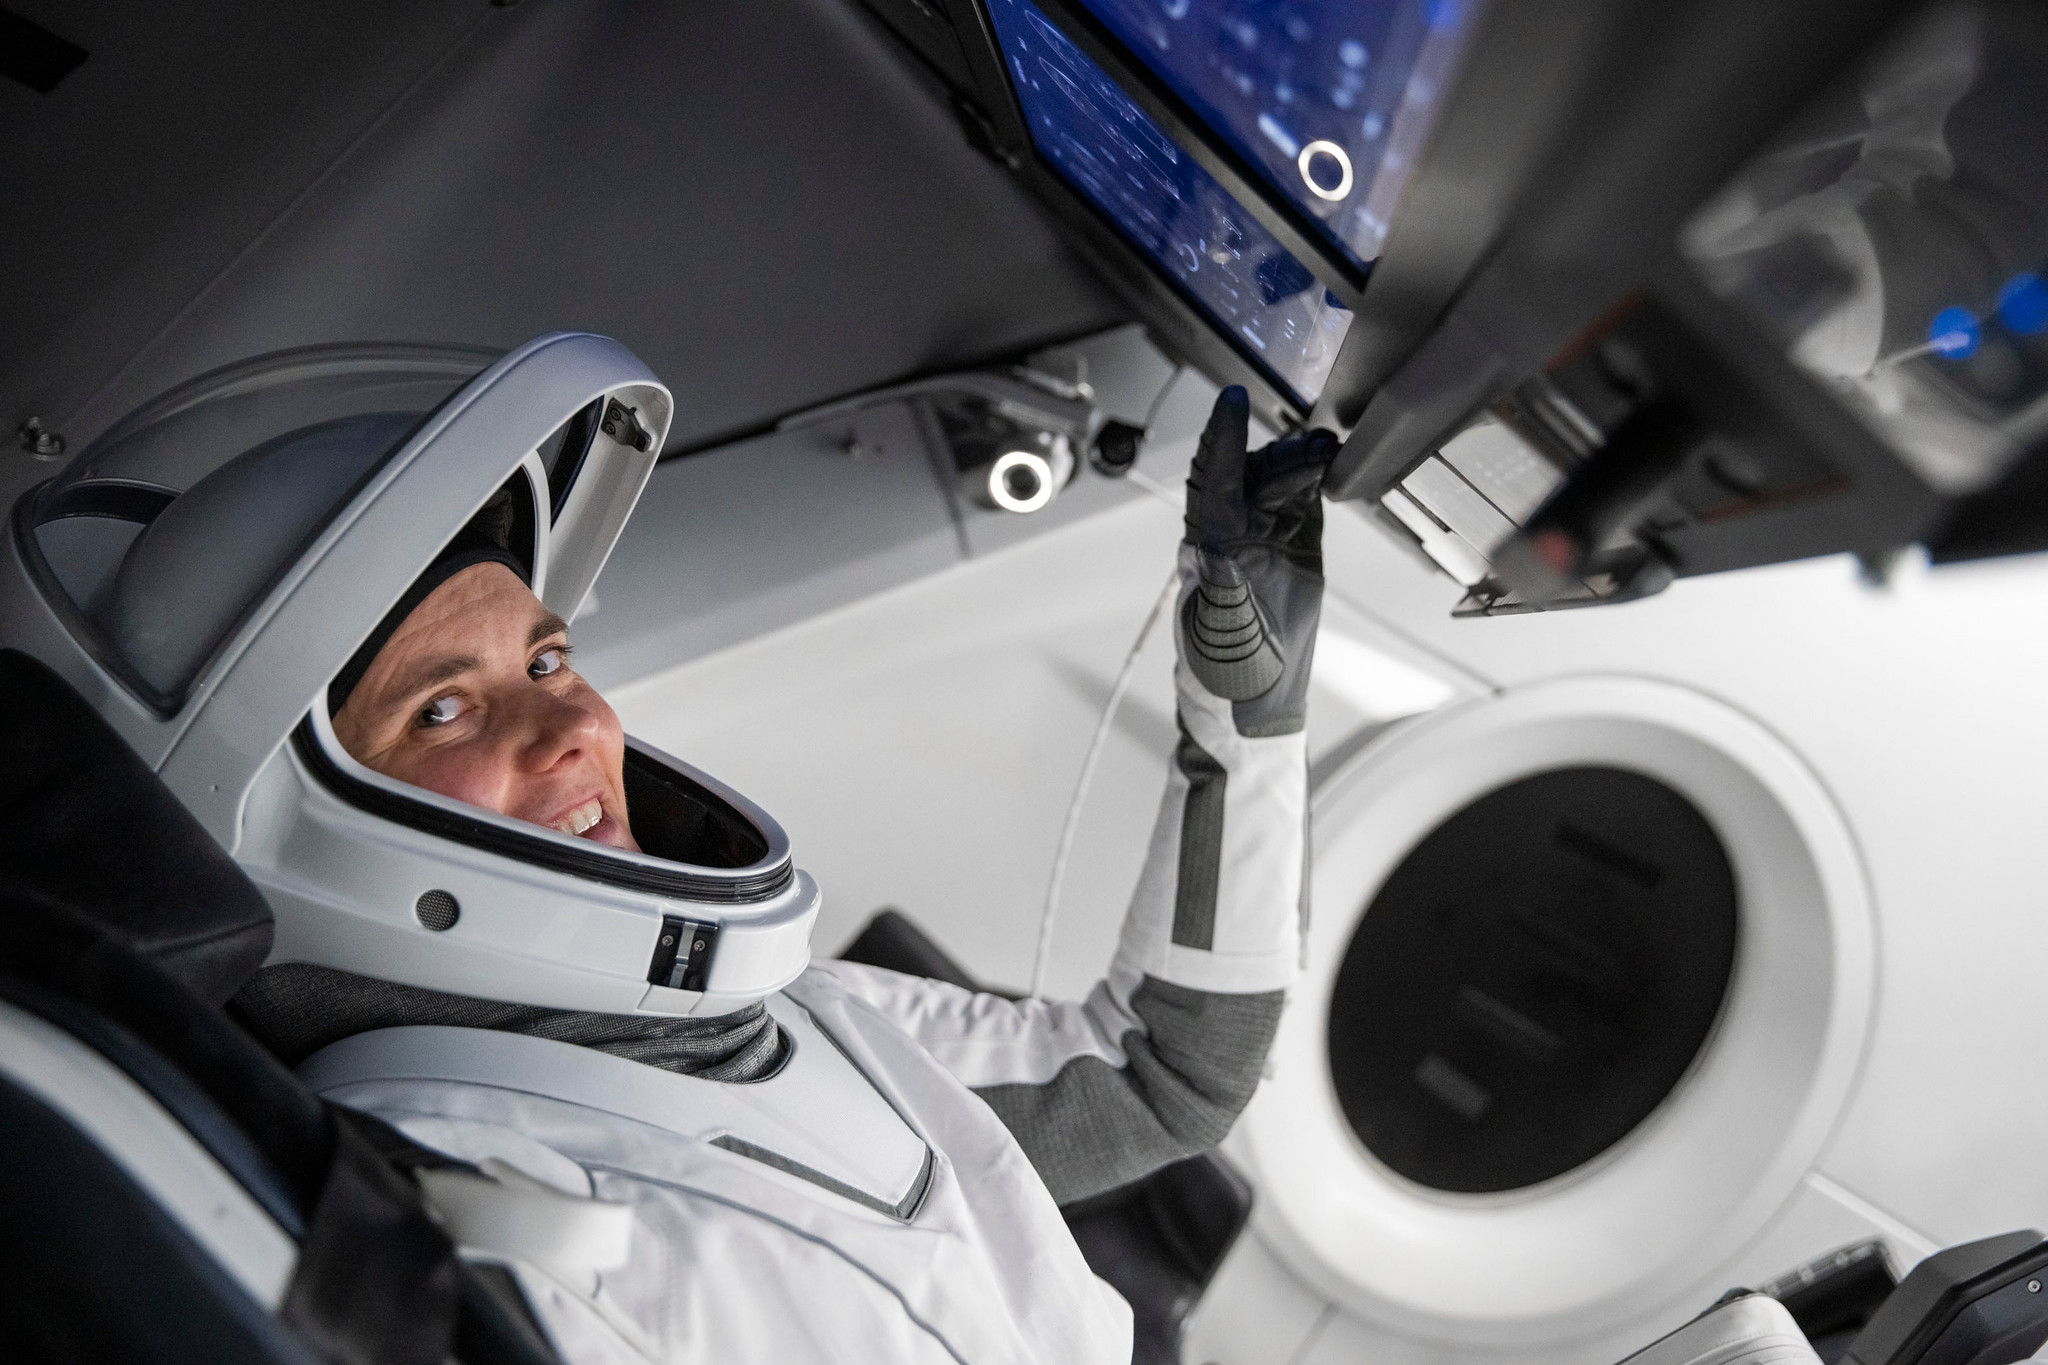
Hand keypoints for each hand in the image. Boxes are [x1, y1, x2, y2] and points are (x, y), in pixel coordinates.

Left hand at [1178, 387, 1338, 736]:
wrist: (1259, 702)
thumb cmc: (1234, 674)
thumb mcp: (1227, 636)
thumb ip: (1220, 590)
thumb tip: (1206, 548)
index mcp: (1210, 550)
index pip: (1212, 483)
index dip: (1221, 440)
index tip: (1232, 401)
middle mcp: (1229, 536)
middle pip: (1247, 473)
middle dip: (1277, 452)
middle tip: (1315, 445)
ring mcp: (1259, 538)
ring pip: (1274, 481)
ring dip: (1298, 461)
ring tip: (1327, 452)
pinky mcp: (1288, 545)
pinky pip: (1297, 500)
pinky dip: (1312, 478)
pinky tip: (1329, 466)